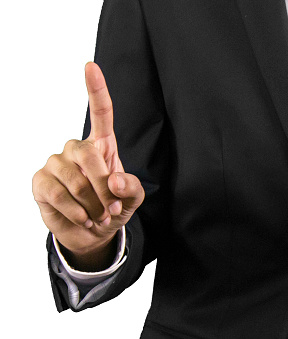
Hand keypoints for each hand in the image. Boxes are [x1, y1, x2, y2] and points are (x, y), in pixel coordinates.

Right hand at [33, 62, 144, 270]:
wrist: (92, 232)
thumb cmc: (113, 207)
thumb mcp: (132, 199)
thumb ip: (131, 188)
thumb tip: (114, 181)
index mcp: (102, 145)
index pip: (100, 113)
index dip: (96, 89)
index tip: (91, 66)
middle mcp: (77, 149)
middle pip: (89, 155)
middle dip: (104, 187)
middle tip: (112, 209)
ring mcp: (56, 164)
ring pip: (74, 179)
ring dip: (92, 205)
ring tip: (100, 217)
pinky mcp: (41, 182)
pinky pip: (56, 193)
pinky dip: (75, 211)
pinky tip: (83, 219)